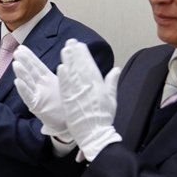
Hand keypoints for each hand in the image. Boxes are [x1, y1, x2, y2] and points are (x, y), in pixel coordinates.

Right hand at [12, 45, 70, 142]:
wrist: (69, 122)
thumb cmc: (66, 103)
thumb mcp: (64, 84)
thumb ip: (63, 72)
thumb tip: (66, 58)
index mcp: (48, 79)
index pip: (37, 65)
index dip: (30, 56)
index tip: (22, 47)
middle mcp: (40, 86)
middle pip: (31, 71)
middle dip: (24, 61)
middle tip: (17, 52)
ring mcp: (37, 95)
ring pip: (28, 82)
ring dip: (21, 73)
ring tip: (16, 64)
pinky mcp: (36, 106)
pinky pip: (28, 96)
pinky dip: (23, 89)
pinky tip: (17, 82)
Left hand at [58, 39, 122, 161]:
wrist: (95, 134)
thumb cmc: (104, 117)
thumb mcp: (112, 99)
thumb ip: (111, 82)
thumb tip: (116, 69)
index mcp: (99, 86)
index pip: (90, 66)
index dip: (84, 55)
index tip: (80, 45)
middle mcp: (88, 88)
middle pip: (80, 67)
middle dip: (75, 54)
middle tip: (70, 42)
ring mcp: (77, 94)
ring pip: (72, 74)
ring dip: (69, 61)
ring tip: (65, 50)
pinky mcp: (68, 101)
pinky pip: (65, 87)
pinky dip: (63, 77)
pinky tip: (60, 67)